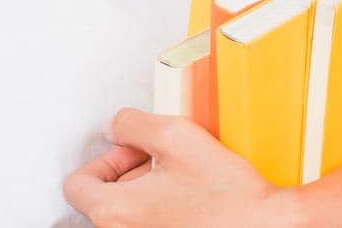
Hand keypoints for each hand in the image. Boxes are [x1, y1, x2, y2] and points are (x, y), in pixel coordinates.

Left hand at [63, 107, 306, 227]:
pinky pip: (150, 224)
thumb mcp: (175, 136)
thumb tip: (116, 127)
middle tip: (166, 160)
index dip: (104, 159)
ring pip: (130, 212)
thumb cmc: (225, 193)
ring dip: (150, 190)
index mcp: (114, 212)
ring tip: (184, 179)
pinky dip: (164, 210)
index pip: (77, 184)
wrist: (265, 226)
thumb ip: (132, 124)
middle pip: (105, 198)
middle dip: (132, 172)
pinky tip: (192, 199)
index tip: (131, 151)